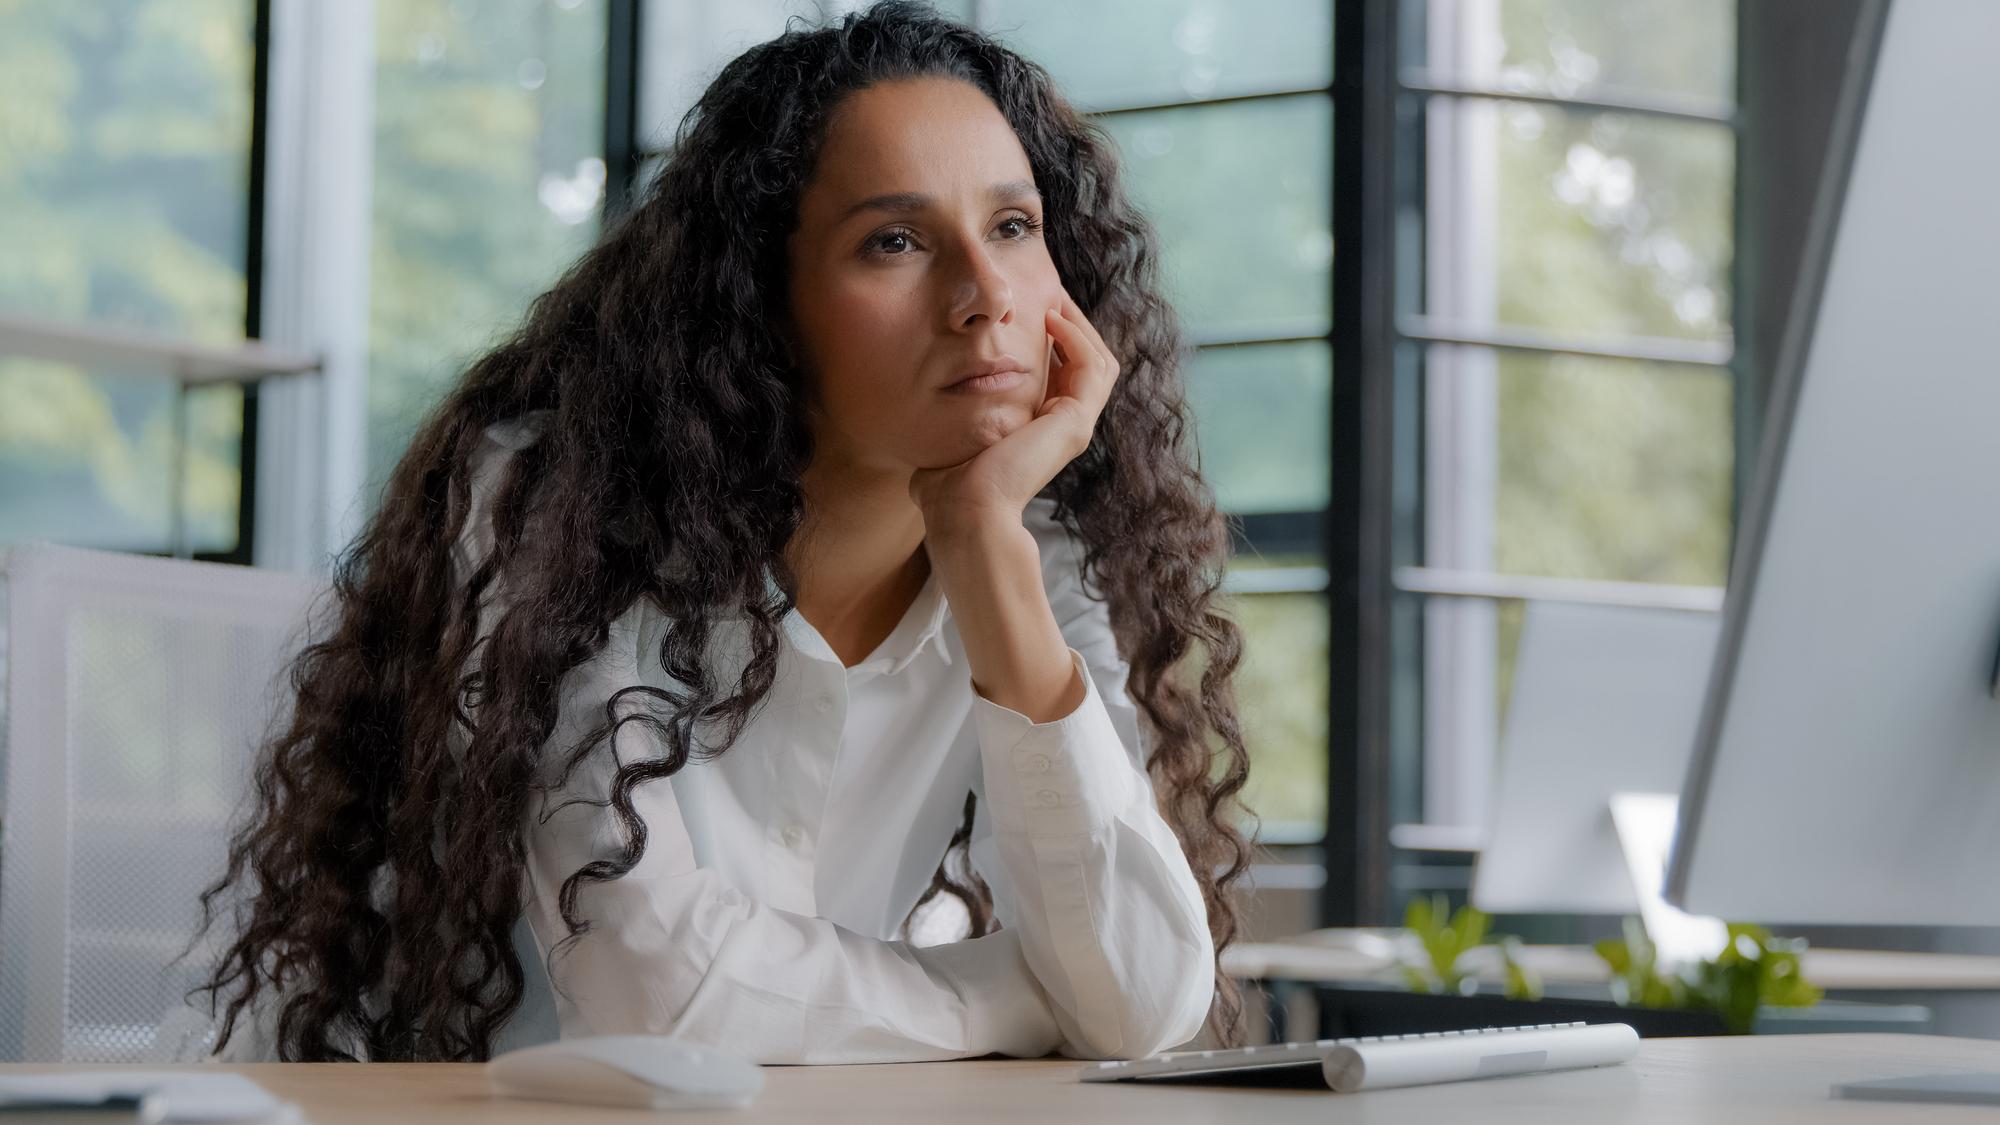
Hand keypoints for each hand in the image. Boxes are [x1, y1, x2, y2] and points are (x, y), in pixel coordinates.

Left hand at [908, 290, 1120, 537]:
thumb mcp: (952, 436)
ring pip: (1099, 361)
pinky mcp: (1075, 424)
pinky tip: (1050, 319)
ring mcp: (1075, 426)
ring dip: (1079, 325)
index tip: (1030, 308)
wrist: (962, 513)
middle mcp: (1065, 427)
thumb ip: (952, 419)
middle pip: (1088, 362)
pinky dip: (1077, 338)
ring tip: (1053, 299)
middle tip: (1049, 293)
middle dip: (1072, 323)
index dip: (1053, 338)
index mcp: (1041, 430)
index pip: (1063, 373)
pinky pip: (1092, 367)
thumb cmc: (948, 487)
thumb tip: (925, 409)